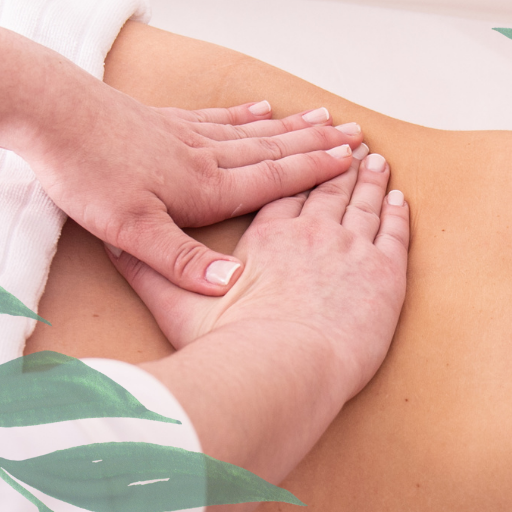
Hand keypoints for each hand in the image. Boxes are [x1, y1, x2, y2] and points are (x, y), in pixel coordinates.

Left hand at [23, 83, 364, 295]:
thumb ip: (183, 261)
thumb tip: (234, 284)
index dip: (315, 172)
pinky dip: (244, 115)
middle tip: (355, 135)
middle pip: (272, 150)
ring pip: (251, 132)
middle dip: (316, 145)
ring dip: (291, 128)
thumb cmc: (86, 173)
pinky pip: (217, 118)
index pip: (273, 181)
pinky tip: (259, 108)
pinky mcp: (161, 121)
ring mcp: (183, 134)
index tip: (352, 161)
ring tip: (322, 118)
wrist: (48, 113)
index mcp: (204, 188)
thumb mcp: (131, 231)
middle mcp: (203, 156)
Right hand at [106, 152, 408, 501]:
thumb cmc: (231, 345)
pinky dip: (398, 213)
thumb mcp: (176, 305)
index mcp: (268, 236)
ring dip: (370, 180)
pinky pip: (395, 233)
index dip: (294, 171)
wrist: (283, 370)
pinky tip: (400, 200)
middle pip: (327, 189)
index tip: (304, 151)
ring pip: (364, 202)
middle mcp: (312, 232)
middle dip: (337, 164)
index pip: (283, 193)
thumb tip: (110, 247)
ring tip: (375, 160)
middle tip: (351, 141)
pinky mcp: (384, 274)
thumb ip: (148, 273)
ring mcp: (352, 249)